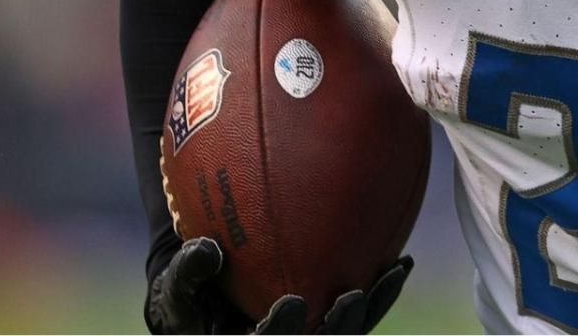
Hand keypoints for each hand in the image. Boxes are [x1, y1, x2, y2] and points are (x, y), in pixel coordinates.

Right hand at [144, 237, 413, 333]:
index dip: (279, 331)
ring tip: (394, 272)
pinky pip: (361, 311)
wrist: (211, 293)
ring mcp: (311, 335)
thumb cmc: (190, 289)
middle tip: (351, 298)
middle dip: (337, 329)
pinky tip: (402, 260)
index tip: (292, 302)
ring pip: (347, 332)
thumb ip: (188, 272)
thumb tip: (208, 250)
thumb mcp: (176, 285)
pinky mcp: (330, 320)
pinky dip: (381, 290)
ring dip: (373, 307)